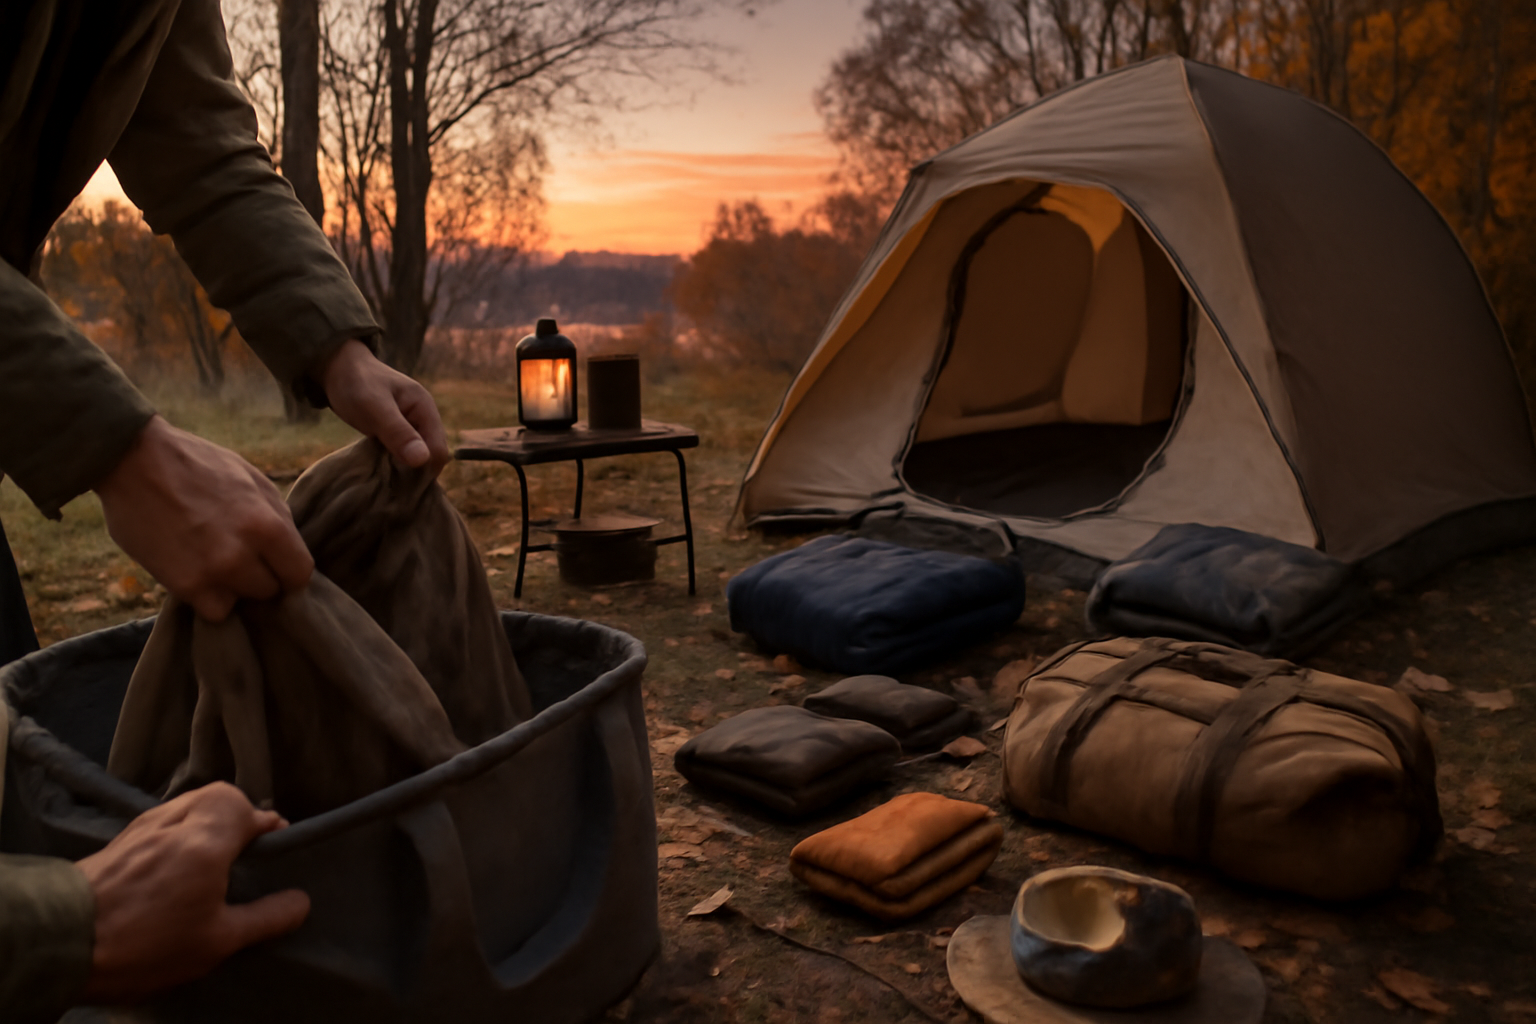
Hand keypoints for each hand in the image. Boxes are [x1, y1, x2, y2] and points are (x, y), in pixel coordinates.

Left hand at [77, 782, 310, 1002]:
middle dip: (237, 813)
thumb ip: (265, 918)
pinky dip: (179, 830)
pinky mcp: (117, 842)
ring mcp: (141, 828)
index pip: (247, 807)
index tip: (276, 845)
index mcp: (206, 840)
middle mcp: (174, 821)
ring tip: (213, 857)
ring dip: (207, 820)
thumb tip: (301, 902)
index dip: (266, 822)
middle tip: (245, 848)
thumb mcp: (217, 941)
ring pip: (186, 804)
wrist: (62, 943)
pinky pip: (162, 820)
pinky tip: (176, 864)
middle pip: (216, 795)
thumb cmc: (145, 943)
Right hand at [94, 416, 313, 621]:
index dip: (289, 571)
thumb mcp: (252, 480)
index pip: (300, 574)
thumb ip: (277, 519)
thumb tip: (291, 553)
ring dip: (233, 587)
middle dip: (261, 576)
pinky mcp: (183, 586)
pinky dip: (209, 598)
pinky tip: (198, 573)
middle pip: (271, 590)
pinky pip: (213, 611)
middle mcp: (243, 555)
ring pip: (242, 602)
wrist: (133, 461)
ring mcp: (212, 573)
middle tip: (240, 557)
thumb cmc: (198, 465)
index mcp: (268, 525)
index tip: (277, 566)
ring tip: (215, 561)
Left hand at [318, 340, 449, 472]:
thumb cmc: (356, 383)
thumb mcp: (374, 407)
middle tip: (391, 485)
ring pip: (417, 457)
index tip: (403, 484)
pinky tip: (382, 471)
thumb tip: (423, 460)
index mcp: (425, 409)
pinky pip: (403, 454)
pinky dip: (395, 464)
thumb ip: (398, 432)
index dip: (425, 469)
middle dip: (416, 472)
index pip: (438, 449)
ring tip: (386, 481)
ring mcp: (410, 426)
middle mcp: (423, 419)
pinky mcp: (397, 432)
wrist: (337, 367)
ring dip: (405, 470)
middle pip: (431, 455)